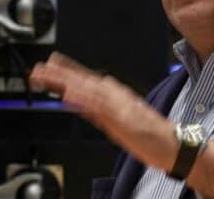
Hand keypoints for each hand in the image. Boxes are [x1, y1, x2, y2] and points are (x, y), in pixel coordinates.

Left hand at [29, 52, 176, 169]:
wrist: (175, 146)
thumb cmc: (150, 136)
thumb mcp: (116, 124)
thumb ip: (97, 113)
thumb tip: (78, 105)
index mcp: (114, 96)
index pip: (86, 81)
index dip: (66, 72)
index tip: (49, 66)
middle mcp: (115, 96)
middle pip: (82, 81)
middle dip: (59, 74)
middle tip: (39, 67)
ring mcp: (118, 105)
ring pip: (87, 89)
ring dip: (66, 81)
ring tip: (48, 75)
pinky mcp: (121, 118)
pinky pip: (98, 108)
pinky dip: (83, 100)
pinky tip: (68, 96)